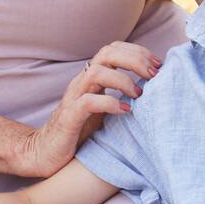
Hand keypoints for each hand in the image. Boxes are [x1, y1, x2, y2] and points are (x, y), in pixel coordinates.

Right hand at [13, 41, 160, 178]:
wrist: (46, 153)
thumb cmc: (79, 132)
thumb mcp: (104, 110)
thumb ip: (120, 96)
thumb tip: (154, 90)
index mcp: (91, 78)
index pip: (113, 49)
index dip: (137, 51)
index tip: (158, 64)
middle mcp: (82, 82)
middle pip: (106, 53)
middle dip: (134, 59)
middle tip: (154, 74)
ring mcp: (73, 97)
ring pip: (96, 72)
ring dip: (123, 80)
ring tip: (139, 94)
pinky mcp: (68, 118)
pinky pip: (88, 102)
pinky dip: (110, 103)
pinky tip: (126, 111)